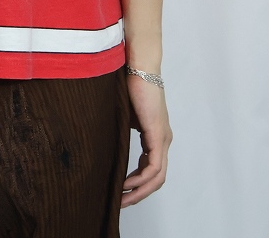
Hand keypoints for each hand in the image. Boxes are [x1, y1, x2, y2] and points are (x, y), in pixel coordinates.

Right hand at [121, 74, 172, 206]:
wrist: (137, 66)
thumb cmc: (127, 84)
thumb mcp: (123, 115)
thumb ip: (120, 130)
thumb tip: (105, 143)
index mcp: (155, 135)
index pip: (152, 169)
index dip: (138, 184)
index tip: (121, 192)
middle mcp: (163, 139)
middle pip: (157, 178)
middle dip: (139, 195)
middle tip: (121, 203)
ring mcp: (162, 137)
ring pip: (157, 176)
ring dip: (140, 191)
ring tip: (122, 198)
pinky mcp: (158, 133)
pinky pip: (154, 166)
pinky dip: (142, 179)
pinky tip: (128, 184)